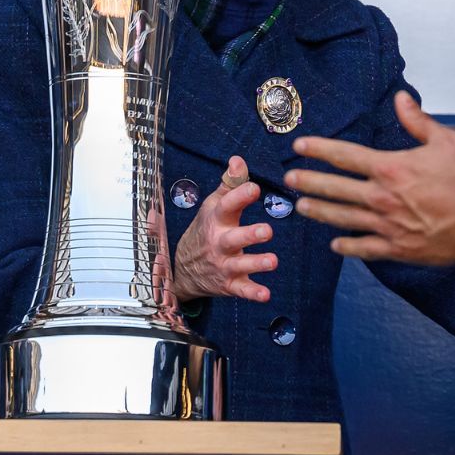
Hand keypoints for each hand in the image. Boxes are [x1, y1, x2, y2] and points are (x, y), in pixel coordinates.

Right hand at [170, 155, 276, 302]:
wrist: (181, 269)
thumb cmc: (207, 230)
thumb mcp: (214, 206)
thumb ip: (230, 184)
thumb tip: (239, 159)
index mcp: (216, 220)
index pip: (226, 205)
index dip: (239, 196)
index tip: (254, 187)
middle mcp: (219, 242)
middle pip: (232, 238)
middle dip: (249, 235)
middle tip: (268, 230)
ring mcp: (223, 265)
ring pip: (239, 265)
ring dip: (256, 263)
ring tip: (273, 261)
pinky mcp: (229, 284)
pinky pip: (240, 290)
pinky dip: (252, 293)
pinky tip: (266, 295)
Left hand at [288, 92, 454, 264]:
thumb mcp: (446, 141)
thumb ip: (418, 120)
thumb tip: (401, 98)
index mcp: (391, 168)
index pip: (345, 156)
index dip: (320, 149)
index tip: (301, 146)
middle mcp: (382, 197)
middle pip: (335, 188)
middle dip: (309, 182)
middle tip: (290, 179)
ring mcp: (387, 225)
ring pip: (343, 218)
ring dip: (320, 211)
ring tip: (302, 207)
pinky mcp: (397, 248)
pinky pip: (364, 248)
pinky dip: (347, 247)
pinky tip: (335, 244)